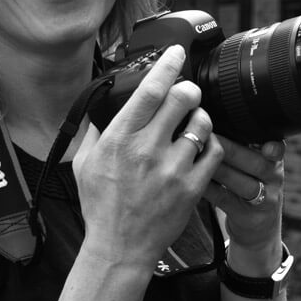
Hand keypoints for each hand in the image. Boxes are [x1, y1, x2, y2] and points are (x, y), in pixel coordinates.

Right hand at [72, 45, 223, 268]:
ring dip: (200, 117)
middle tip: (187, 92)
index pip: (148, 90)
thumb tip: (103, 103)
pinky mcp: (192, 187)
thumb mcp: (84, 164)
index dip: (167, 64)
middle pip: (183, 98)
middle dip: (188, 88)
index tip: (177, 52)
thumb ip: (95, 130)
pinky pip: (215, 151)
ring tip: (193, 123)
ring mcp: (172, 169)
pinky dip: (212, 143)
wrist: (119, 248)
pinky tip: (201, 147)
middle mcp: (147, 150)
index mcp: (119, 139)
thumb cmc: (101, 206)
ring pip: (203, 122)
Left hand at [204, 137, 285, 264]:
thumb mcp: (255, 164)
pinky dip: (210, 189)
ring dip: (220, 170)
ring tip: (200, 158)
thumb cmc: (248, 184)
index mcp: (275, 160)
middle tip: (209, 136)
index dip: (272, 145)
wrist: (257, 229)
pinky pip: (227, 200)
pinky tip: (196, 180)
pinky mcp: (249, 218)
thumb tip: (213, 119)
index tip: (263, 142)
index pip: (277, 148)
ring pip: (243, 183)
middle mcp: (274, 178)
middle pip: (257, 163)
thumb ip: (243, 144)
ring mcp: (265, 200)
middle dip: (231, 149)